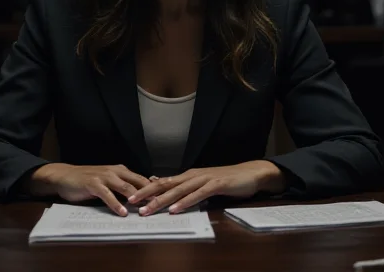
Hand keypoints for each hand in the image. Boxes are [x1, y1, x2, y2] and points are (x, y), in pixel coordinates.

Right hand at [30, 163, 150, 216]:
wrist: (65, 176)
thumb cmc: (88, 180)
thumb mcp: (108, 182)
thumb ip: (122, 187)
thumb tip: (140, 198)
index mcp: (120, 170)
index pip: (141, 179)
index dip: (153, 189)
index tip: (165, 199)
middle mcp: (115, 171)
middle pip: (138, 182)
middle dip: (150, 194)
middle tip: (161, 205)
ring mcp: (104, 176)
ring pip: (125, 187)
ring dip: (136, 199)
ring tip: (145, 210)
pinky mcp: (93, 184)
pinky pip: (107, 195)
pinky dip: (116, 204)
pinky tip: (122, 212)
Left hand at [127, 161, 285, 215]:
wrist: (251, 173)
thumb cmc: (227, 180)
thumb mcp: (204, 184)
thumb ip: (188, 188)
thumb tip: (169, 192)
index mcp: (189, 176)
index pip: (163, 182)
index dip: (147, 189)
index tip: (132, 197)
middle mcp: (193, 175)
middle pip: (166, 185)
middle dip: (147, 194)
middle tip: (132, 204)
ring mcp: (204, 179)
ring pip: (178, 190)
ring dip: (161, 200)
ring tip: (148, 210)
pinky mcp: (216, 185)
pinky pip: (197, 194)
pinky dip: (185, 202)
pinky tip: (175, 209)